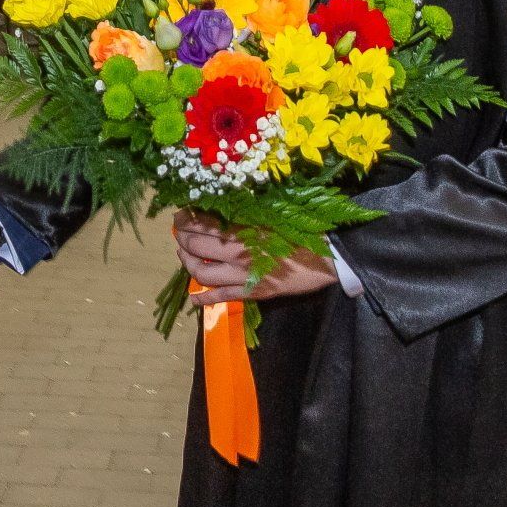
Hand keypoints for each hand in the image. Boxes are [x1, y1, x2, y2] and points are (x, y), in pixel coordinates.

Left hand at [174, 210, 335, 304]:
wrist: (327, 257)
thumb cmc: (300, 229)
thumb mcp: (270, 214)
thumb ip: (244, 213)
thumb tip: (217, 208)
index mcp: (241, 227)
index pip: (200, 223)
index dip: (184, 220)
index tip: (180, 217)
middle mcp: (236, 251)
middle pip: (195, 246)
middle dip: (182, 240)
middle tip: (180, 235)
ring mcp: (242, 274)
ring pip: (201, 273)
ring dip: (187, 265)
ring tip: (185, 258)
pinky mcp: (252, 292)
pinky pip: (221, 297)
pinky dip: (203, 299)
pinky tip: (194, 299)